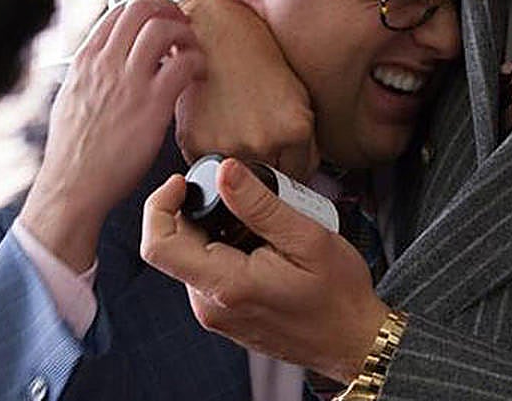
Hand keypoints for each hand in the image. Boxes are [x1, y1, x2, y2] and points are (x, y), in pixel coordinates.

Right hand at [18, 0, 201, 271]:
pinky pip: (182, 64)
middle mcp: (105, 63)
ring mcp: (128, 82)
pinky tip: (198, 73)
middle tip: (183, 27)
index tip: (164, 18)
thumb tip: (107, 58)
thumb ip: (91, 72)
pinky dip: (196, 61)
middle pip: (143, 7)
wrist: (73, 185)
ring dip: (185, 32)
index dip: (150, 7)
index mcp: (86, 59)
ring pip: (163, 28)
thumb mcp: (72, 96)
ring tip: (192, 49)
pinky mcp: (151, 105)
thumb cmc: (74, 149)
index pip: (121, 9)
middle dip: (170, 9)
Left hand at [140, 159, 389, 381]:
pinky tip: (260, 246)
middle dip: (197, 213)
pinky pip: (208, 273)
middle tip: (239, 196)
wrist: (353, 341)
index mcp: (227, 285)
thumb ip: (261, 205)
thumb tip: (225, 171)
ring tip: (259, 224)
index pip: (159, 245)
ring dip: (213, 232)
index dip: (159, 205)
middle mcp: (211, 306)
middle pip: (175, 247)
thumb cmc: (338, 294)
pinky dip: (224, 251)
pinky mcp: (224, 317)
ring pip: (192, 259)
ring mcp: (216, 315)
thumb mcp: (307, 238)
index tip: (182, 182)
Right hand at [174, 0, 318, 181]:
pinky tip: (216, 126)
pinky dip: (213, 153)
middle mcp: (262, 142)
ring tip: (238, 128)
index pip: (302, 173)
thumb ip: (301, 135)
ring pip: (239, 178)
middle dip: (270, 166)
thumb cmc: (254, 52)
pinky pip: (209, 166)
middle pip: (272, 180)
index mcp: (294, 129)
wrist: (211, 30)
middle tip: (261, 141)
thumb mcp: (296, 91)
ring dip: (241, 163)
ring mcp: (227, 146)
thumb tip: (299, 169)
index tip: (287, 160)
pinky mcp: (195, 144)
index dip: (294, 165)